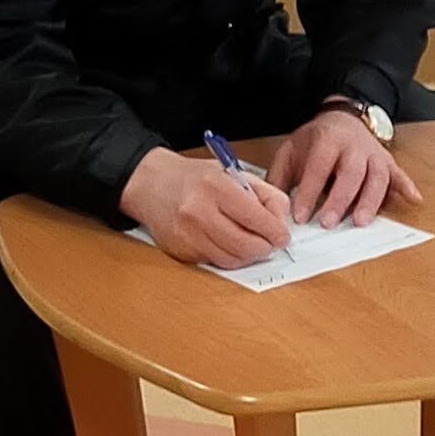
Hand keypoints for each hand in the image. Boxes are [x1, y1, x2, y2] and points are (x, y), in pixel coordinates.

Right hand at [119, 145, 297, 270]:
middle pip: (246, 246)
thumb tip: (281, 220)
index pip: (256, 219)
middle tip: (270, 243)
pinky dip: (228, 256)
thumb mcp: (233, 173)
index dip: (276, 231)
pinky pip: (215, 263)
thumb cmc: (195, 178)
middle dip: (265, 247)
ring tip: (250, 243)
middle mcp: (199, 212)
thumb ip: (264, 193)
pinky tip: (227, 242)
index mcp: (216, 187)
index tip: (282, 235)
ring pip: (232, 260)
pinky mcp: (180, 252)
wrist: (152, 185)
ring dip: (248, 255)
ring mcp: (188, 235)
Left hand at [265, 105, 422, 230]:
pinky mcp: (387, 161)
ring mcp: (373, 154)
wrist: (343, 117)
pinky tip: (414, 200)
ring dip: (370, 200)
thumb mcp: (291, 150)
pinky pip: (399, 174)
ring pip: (376, 177)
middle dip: (340, 199)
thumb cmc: (316, 140)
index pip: (318, 168)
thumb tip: (270, 206)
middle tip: (329, 223)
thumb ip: (279, 176)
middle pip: (350, 174)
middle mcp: (353, 146)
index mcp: (327, 140)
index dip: (309, 192)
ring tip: (361, 222)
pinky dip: (407, 187)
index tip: (301, 216)